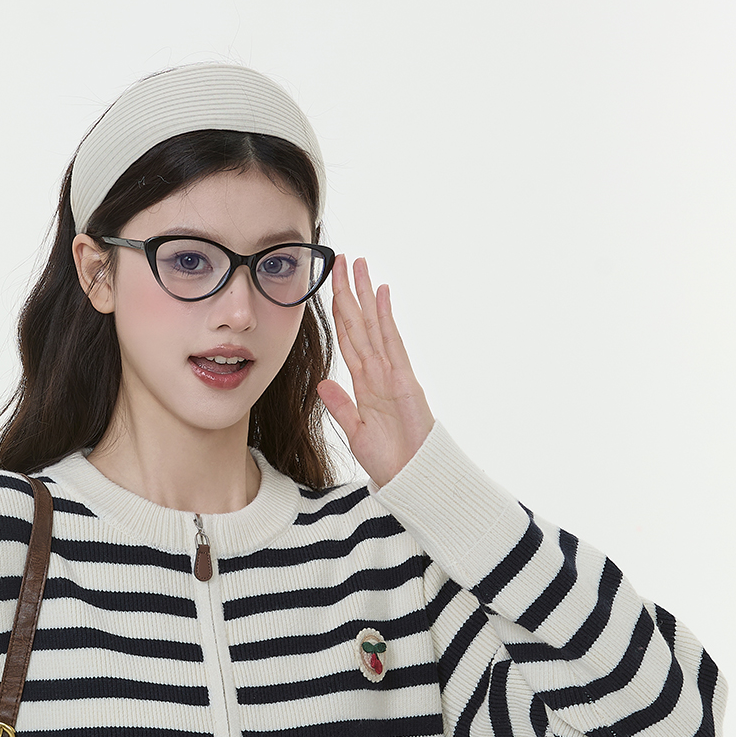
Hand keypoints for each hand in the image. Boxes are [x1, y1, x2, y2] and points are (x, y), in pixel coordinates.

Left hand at [316, 254, 434, 487]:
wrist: (412, 477)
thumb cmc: (390, 460)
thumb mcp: (357, 432)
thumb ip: (341, 407)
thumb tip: (323, 384)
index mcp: (364, 384)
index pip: (348, 339)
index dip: (339, 313)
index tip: (331, 287)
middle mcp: (378, 372)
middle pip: (359, 324)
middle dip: (350, 292)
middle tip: (343, 259)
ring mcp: (392, 373)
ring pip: (373, 325)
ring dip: (365, 294)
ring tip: (359, 265)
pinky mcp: (405, 379)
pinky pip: (392, 343)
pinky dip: (385, 317)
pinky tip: (381, 293)